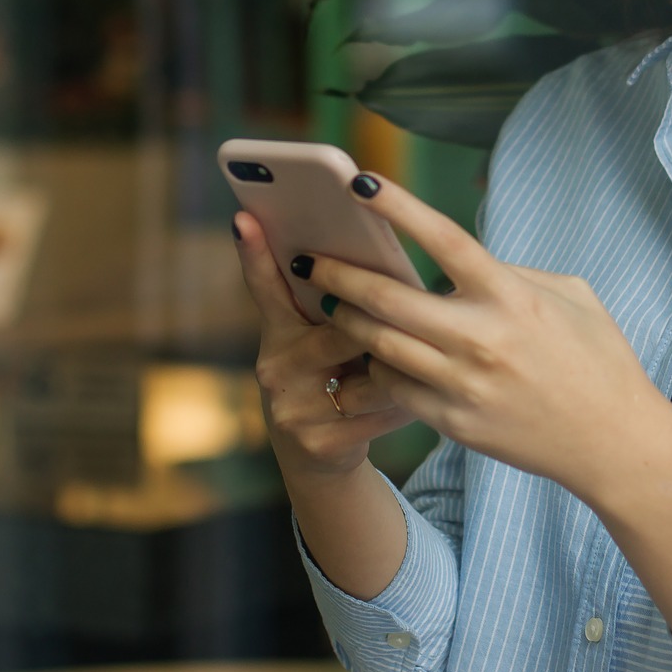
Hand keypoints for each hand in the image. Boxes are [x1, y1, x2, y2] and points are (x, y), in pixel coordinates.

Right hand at [233, 210, 418, 480]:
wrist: (319, 456)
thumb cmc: (333, 375)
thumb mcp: (322, 339)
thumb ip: (335, 305)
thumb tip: (373, 263)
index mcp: (277, 331)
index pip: (266, 286)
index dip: (255, 252)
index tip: (245, 216)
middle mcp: (275, 367)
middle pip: (338, 330)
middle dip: (379, 324)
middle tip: (412, 310)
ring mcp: (293, 408)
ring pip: (366, 375)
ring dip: (402, 367)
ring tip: (426, 359)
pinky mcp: (318, 443)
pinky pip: (380, 411)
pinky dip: (406, 402)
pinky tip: (421, 397)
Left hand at [300, 172, 665, 499]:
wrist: (612, 442)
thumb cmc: (597, 359)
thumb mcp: (571, 295)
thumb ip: (513, 271)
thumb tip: (463, 262)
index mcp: (510, 296)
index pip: (442, 238)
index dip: (398, 206)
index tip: (359, 182)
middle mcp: (480, 338)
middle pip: (389, 297)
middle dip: (341, 274)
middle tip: (312, 260)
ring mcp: (462, 384)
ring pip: (380, 344)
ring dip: (348, 321)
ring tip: (330, 303)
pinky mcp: (453, 421)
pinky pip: (396, 387)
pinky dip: (377, 366)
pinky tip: (367, 353)